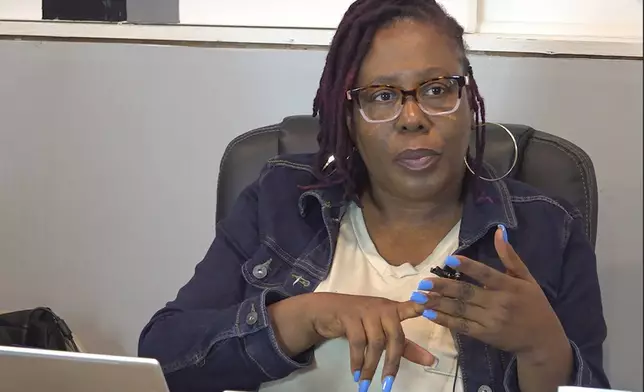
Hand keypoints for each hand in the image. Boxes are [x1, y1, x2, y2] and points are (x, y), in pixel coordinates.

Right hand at [309, 293, 435, 390]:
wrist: (325, 310)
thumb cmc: (359, 321)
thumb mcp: (382, 331)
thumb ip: (405, 346)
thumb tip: (431, 361)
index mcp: (393, 310)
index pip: (410, 307)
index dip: (420, 307)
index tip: (427, 308)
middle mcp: (382, 308)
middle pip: (395, 336)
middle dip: (392, 363)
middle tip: (388, 384)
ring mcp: (366, 310)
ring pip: (375, 342)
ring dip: (370, 366)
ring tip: (365, 383)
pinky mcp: (349, 315)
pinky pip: (357, 342)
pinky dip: (357, 361)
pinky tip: (355, 373)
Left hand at [411, 225, 568, 357]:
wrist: (543, 341)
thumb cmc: (535, 305)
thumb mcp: (527, 279)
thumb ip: (510, 256)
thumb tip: (499, 231)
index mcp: (509, 286)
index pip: (486, 274)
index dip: (468, 267)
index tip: (449, 260)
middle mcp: (499, 303)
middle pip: (466, 293)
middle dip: (443, 287)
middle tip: (423, 282)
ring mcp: (490, 321)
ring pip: (460, 310)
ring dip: (438, 303)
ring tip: (418, 297)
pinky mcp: (484, 335)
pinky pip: (461, 326)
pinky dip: (444, 320)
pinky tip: (429, 313)